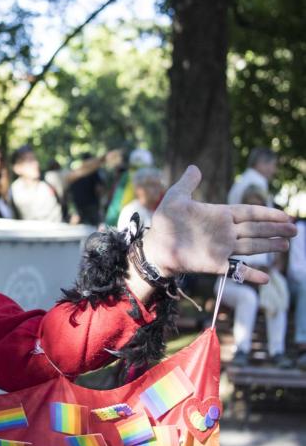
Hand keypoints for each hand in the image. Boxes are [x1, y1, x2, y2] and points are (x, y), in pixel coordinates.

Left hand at [143, 166, 295, 284]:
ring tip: (285, 245)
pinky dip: (250, 274)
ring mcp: (221, 248)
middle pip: (255, 229)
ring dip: (268, 246)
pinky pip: (235, 270)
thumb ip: (188, 183)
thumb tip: (194, 167)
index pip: (249, 213)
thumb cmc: (164, 222)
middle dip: (274, 229)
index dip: (267, 214)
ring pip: (251, 246)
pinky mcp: (214, 263)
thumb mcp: (176, 198)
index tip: (285, 216)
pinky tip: (266, 278)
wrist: (154, 246)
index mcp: (220, 215)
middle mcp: (225, 232)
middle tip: (294, 230)